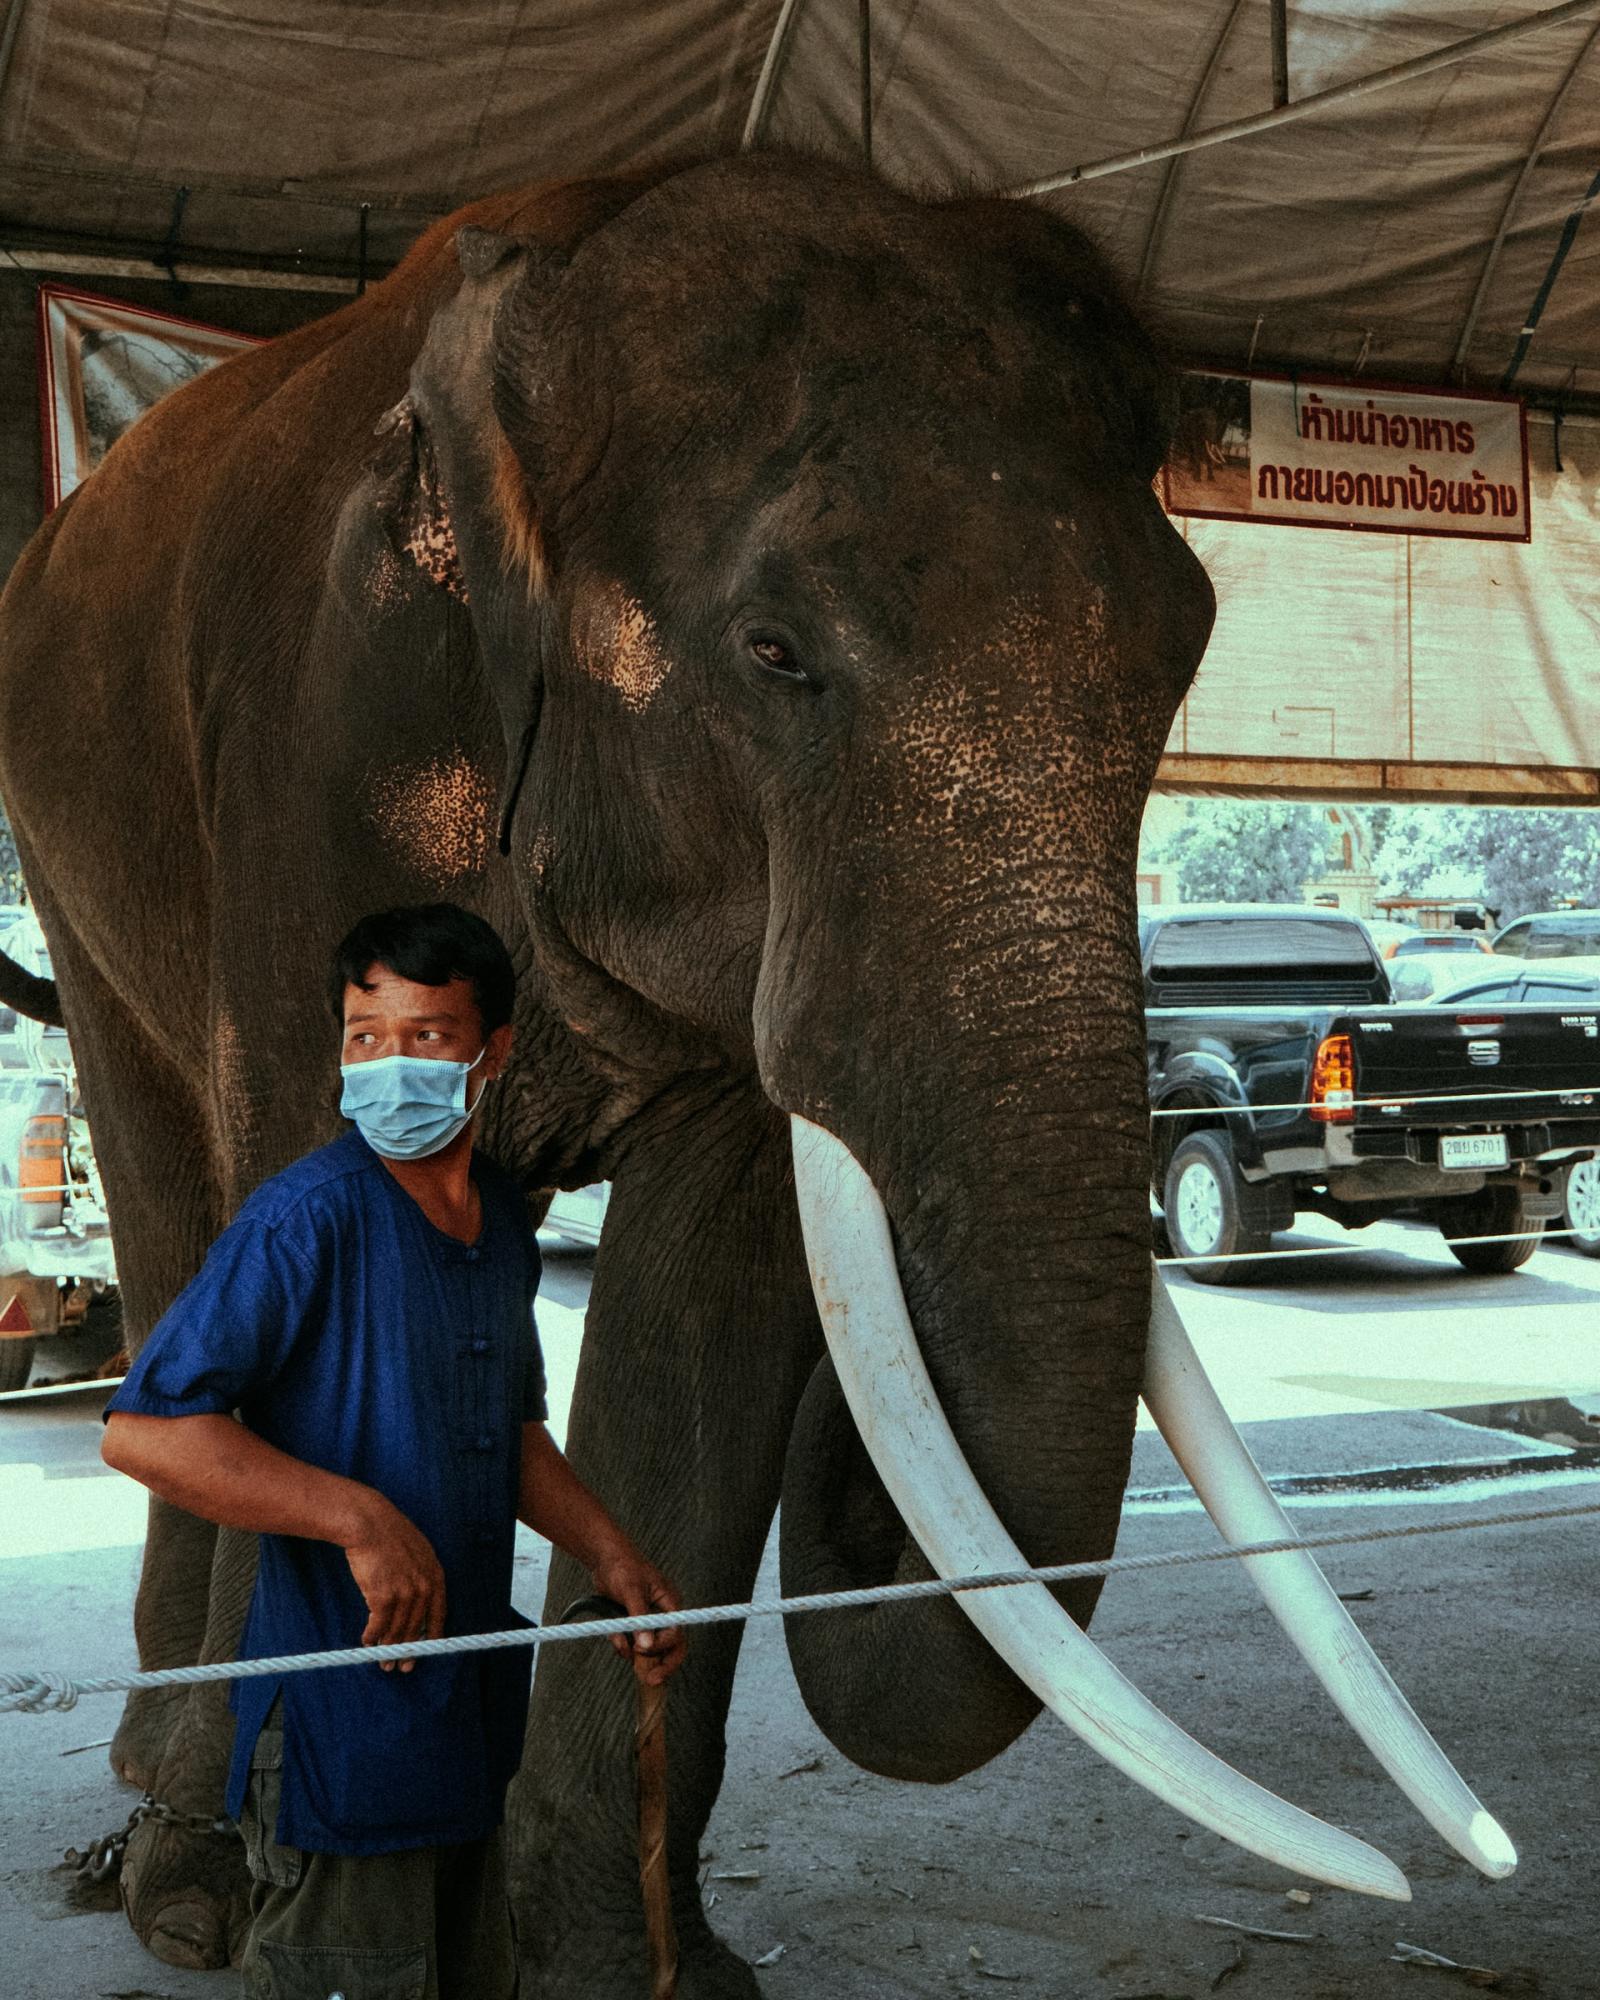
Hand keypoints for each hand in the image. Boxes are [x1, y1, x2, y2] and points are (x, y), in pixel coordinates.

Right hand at [342, 1498, 446, 1673]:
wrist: (368, 1523)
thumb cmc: (388, 1535)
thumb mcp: (416, 1552)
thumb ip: (420, 1576)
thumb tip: (416, 1604)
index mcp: (435, 1575)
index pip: (439, 1613)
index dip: (433, 1636)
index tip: (428, 1651)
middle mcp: (423, 1586)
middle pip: (417, 1628)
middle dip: (409, 1651)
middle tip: (402, 1667)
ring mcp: (404, 1593)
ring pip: (397, 1631)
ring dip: (388, 1649)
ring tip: (383, 1662)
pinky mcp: (383, 1597)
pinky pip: (377, 1626)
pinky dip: (371, 1637)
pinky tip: (367, 1642)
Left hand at [590, 1547, 686, 1686]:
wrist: (604, 1558)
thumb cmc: (623, 1567)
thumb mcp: (631, 1591)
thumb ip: (639, 1620)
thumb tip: (645, 1646)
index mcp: (670, 1604)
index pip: (676, 1634)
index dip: (663, 1647)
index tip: (643, 1651)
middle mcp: (662, 1615)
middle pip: (671, 1647)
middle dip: (661, 1664)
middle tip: (649, 1681)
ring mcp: (648, 1621)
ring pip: (648, 1649)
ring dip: (633, 1653)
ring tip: (617, 1643)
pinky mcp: (633, 1624)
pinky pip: (632, 1644)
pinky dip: (622, 1645)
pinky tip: (612, 1636)